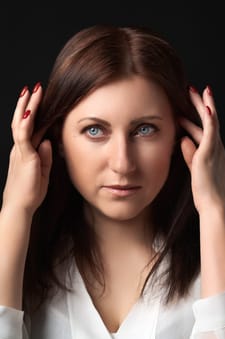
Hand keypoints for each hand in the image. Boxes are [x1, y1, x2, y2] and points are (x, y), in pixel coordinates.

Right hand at [2, 83, 51, 215]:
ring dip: (27, 107)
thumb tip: (48, 141)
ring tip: (32, 91)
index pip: (30, 128)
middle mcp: (21, 149)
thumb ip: (45, 157)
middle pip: (23, 121)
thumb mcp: (42, 173)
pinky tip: (29, 111)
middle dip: (28, 104)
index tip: (38, 100)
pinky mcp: (23, 157)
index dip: (34, 114)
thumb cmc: (30, 193)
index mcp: (25, 153)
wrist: (20, 207)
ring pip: (22, 124)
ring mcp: (20, 152)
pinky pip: (24, 137)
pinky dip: (26, 123)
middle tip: (33, 88)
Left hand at [179, 86, 224, 213]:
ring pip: (211, 121)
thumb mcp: (196, 169)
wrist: (215, 206)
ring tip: (196, 90)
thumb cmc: (206, 192)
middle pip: (208, 120)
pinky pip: (211, 133)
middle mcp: (216, 147)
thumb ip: (190, 154)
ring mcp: (214, 150)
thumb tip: (183, 140)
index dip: (196, 117)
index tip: (187, 107)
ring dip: (204, 105)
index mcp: (212, 152)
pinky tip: (206, 107)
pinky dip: (209, 119)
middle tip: (192, 90)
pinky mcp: (210, 154)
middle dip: (201, 104)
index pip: (203, 130)